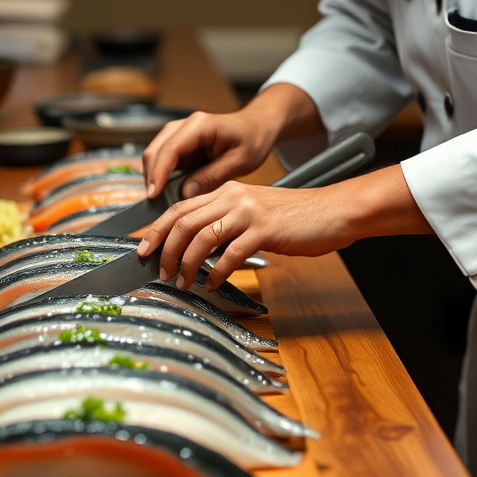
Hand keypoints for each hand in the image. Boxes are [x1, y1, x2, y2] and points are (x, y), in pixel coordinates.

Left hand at [136, 164, 432, 290]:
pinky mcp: (264, 230)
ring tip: (183, 283)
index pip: (180, 207)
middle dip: (165, 249)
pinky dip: (217, 272)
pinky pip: (231, 253)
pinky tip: (213, 284)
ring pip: (201, 236)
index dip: (158, 229)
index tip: (144, 249)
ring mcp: (248, 212)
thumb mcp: (255, 213)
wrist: (333, 212)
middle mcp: (233, 197)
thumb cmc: (296, 218)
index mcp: (228, 192)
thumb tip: (199, 248)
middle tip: (159, 272)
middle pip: (183, 221)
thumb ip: (227, 224)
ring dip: (187, 264)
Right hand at [142, 83, 320, 199]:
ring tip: (162, 201)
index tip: (154, 195)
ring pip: (155, 155)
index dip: (159, 173)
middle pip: (155, 150)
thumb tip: (185, 193)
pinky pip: (163, 159)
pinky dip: (162, 175)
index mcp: (201, 125)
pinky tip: (168, 192)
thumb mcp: (239, 162)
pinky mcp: (179, 142)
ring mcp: (179, 132)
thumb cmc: (252, 140)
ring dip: (155, 177)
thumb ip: (211, 177)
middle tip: (156, 204)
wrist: (256, 126)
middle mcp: (185, 125)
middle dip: (152, 177)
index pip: (171, 149)